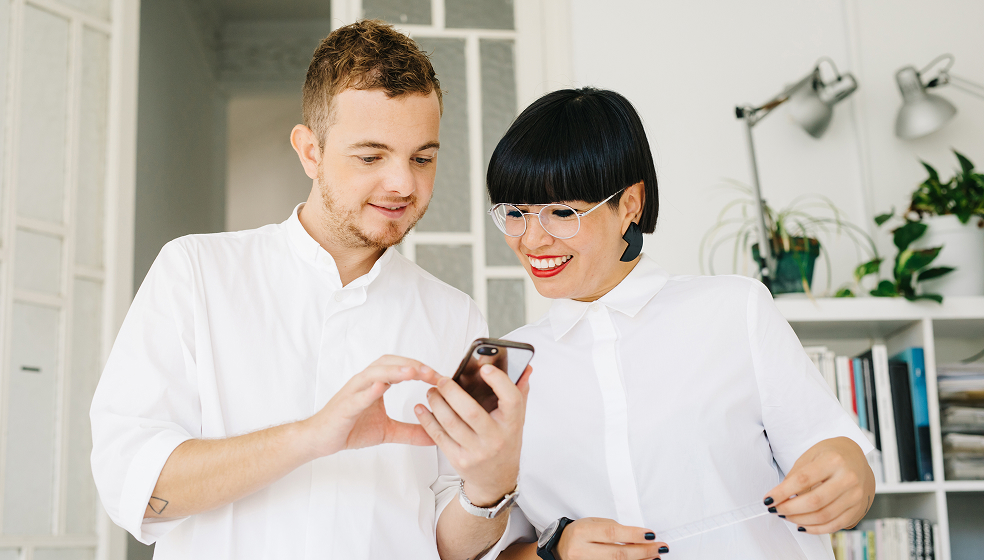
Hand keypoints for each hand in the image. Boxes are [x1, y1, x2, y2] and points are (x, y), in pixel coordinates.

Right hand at [300, 355, 440, 458]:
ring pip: (374, 374)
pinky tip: (381, 387)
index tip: (440, 378)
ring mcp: (353, 392)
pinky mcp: (344, 407)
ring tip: (412, 372)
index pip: (401, 368)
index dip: (421, 369)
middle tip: (432, 373)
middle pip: (389, 363)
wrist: (320, 439)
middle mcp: (365, 382)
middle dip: (412, 365)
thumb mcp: (387, 431)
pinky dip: (369, 390)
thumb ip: (410, 431)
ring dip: (394, 371)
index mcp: (376, 384)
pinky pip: (357, 396)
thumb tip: (435, 437)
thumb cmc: (350, 428)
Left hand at [415, 364, 530, 504]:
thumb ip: (519, 392)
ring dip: (437, 404)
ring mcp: (476, 452)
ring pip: (451, 423)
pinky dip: (427, 421)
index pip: (511, 400)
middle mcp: (495, 439)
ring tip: (432, 392)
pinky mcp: (459, 460)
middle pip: (471, 411)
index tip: (485, 368)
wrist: (496, 480)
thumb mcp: (517, 420)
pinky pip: (439, 437)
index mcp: (512, 425)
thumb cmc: (505, 443)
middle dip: (452, 392)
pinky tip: (422, 409)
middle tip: (442, 380)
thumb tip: (525, 367)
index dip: (499, 381)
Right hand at [556, 518, 668, 559]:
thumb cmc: (579, 534)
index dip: (633, 534)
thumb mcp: (592, 523)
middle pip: (618, 554)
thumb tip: (639, 537)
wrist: (559, 548)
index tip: (651, 534)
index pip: (612, 533)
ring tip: (655, 557)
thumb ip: (613, 529)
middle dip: (643, 551)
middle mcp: (581, 551)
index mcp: (582, 532)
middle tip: (660, 548)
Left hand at [765, 436, 875, 533]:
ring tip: (786, 516)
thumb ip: (796, 476)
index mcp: (833, 461)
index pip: (803, 480)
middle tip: (775, 510)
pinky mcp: (857, 510)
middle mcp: (848, 479)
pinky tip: (801, 525)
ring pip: (824, 516)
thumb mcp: (810, 456)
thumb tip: (780, 498)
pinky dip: (815, 529)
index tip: (768, 499)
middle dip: (789, 509)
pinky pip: (834, 525)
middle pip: (814, 501)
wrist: (857, 458)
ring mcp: (855, 496)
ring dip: (799, 520)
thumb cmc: (830, 455)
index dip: (782, 492)